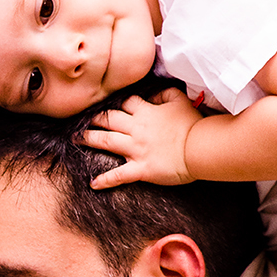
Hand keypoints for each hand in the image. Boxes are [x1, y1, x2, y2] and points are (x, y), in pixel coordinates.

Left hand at [81, 89, 201, 189]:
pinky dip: (105, 180)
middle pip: (108, 119)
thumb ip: (165, 93)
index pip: (126, 103)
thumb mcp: (180, 100)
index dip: (117, 102)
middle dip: (93, 119)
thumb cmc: (192, 124)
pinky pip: (118, 175)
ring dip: (89, 139)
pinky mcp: (140, 169)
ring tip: (76, 138)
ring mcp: (136, 149)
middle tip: (82, 120)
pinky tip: (92, 183)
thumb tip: (153, 94)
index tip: (109, 104)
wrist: (200, 147)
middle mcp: (136, 129)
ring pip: (106, 141)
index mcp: (146, 112)